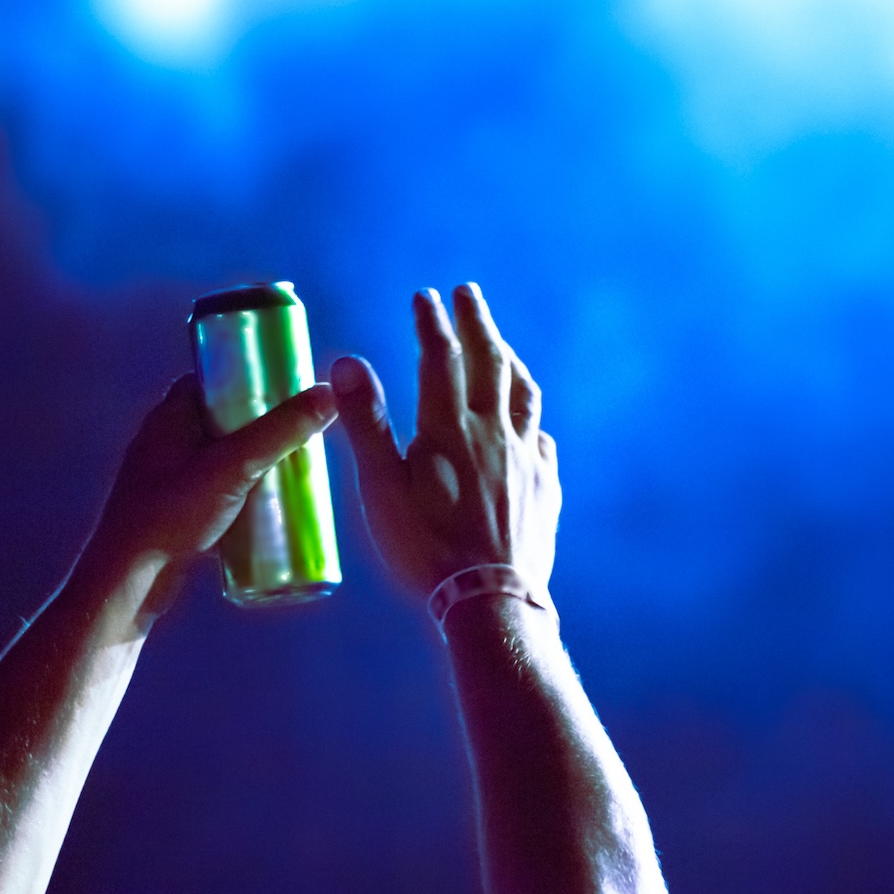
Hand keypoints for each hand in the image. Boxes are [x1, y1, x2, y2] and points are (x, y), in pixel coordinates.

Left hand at [81, 374, 336, 607]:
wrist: (132, 579)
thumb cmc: (173, 514)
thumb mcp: (234, 466)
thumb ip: (280, 433)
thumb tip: (327, 396)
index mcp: (168, 417)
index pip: (211, 379)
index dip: (248, 378)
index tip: (285, 387)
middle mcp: (163, 442)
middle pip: (220, 420)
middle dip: (259, 425)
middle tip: (298, 432)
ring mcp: (165, 479)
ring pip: (218, 459)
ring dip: (251, 463)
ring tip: (290, 469)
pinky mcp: (172, 512)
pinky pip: (213, 491)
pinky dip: (239, 493)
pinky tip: (265, 507)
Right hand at [331, 283, 560, 600]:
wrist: (492, 601)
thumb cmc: (425, 551)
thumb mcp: (382, 489)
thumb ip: (366, 424)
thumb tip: (347, 362)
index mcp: (449, 429)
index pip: (442, 358)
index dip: (432, 323)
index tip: (426, 297)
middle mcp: (494, 433)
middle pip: (491, 362)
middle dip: (478, 322)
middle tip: (469, 292)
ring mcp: (527, 460)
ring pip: (524, 394)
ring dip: (512, 360)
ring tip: (504, 344)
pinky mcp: (546, 489)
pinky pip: (543, 441)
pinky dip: (532, 421)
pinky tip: (530, 425)